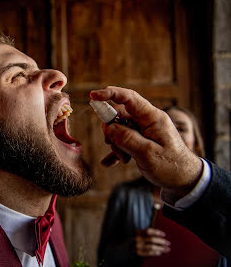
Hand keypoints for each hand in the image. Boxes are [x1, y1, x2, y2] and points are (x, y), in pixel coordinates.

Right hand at [90, 86, 202, 203]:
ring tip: (124, 159)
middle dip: (111, 130)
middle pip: (119, 115)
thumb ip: (126, 138)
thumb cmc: (171, 167)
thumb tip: (108, 127)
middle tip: (114, 147)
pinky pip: (122, 141)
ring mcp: (144, 130)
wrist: (184, 181)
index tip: (92, 96)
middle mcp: (147, 121)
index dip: (109, 94)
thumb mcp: (147, 154)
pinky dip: (116, 151)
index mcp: (153, 118)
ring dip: (115, 144)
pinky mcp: (141, 141)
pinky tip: (109, 163)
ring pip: (119, 129)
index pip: (129, 98)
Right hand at [134, 228, 170, 256]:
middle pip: (152, 239)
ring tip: (167, 249)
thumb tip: (162, 237)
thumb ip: (149, 235)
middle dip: (161, 241)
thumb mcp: (142, 235)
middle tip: (168, 243)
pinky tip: (160, 253)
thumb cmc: (139, 241)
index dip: (157, 232)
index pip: (148, 231)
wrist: (129, 248)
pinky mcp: (139, 253)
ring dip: (161, 248)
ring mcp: (138, 246)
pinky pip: (150, 253)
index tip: (164, 235)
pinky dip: (156, 253)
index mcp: (138, 232)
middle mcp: (137, 239)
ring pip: (152, 246)